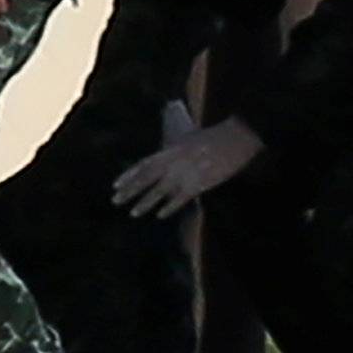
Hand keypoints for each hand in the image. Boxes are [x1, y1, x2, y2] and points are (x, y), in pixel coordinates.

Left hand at [113, 116, 263, 220]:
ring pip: (159, 191)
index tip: (115, 185)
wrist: (236, 137)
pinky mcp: (199, 184)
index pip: (145, 164)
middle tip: (115, 200)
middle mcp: (174, 161)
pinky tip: (160, 215)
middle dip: (130, 190)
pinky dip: (169, 207)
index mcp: (172, 149)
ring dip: (145, 202)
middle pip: (146, 177)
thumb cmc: (216, 137)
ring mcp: (185, 173)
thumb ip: (176, 151)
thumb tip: (165, 160)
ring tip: (133, 213)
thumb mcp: (190, 138)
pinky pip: (180, 198)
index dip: (129, 174)